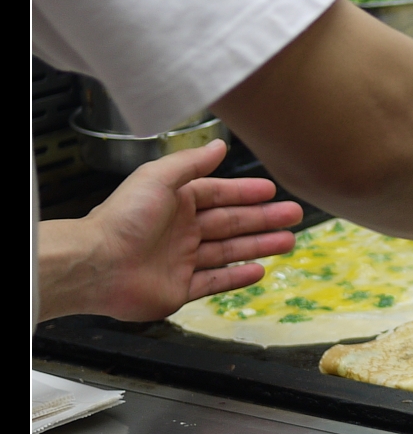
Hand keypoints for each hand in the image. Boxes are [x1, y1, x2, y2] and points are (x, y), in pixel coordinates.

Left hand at [38, 139, 302, 321]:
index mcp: (174, 202)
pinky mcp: (180, 289)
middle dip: (263, 219)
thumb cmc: (123, 219)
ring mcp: (182, 261)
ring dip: (259, 246)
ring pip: (228, 251)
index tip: (272, 191)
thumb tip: (218, 144)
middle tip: (293, 215)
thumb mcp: (158, 178)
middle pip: (230, 223)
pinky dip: (237, 277)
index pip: (218, 194)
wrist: (98, 265)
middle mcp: (180, 230)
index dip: (245, 192)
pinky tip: (259, 270)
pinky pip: (215, 282)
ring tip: (288, 241)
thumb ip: (191, 163)